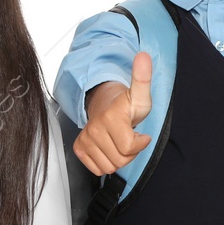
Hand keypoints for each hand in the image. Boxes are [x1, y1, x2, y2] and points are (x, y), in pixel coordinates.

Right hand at [72, 52, 153, 174]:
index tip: (140, 133)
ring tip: (119, 141)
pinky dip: (106, 162)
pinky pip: (98, 169)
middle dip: (130, 152)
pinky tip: (109, 147)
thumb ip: (143, 78)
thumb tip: (144, 56)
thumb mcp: (140, 94)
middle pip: (120, 160)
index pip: (130, 147)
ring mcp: (85, 139)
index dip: (140, 143)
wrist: (104, 104)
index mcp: (111, 117)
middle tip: (129, 137)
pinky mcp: (79, 148)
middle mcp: (94, 129)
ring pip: (110, 167)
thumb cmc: (125, 104)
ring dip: (118, 158)